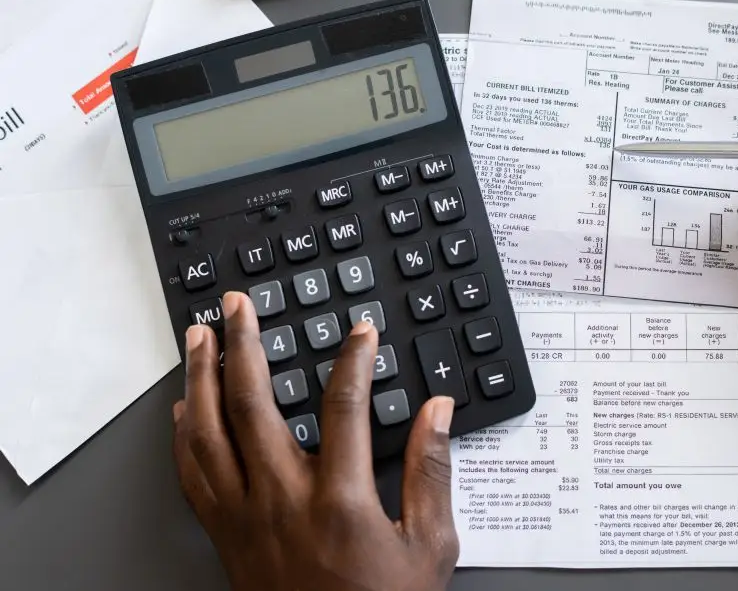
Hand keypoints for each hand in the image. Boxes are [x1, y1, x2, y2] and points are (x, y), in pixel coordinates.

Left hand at [172, 292, 458, 590]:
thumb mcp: (430, 547)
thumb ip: (432, 472)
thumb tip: (437, 413)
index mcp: (340, 501)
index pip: (343, 406)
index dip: (353, 359)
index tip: (360, 332)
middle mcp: (283, 502)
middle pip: (251, 405)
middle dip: (244, 345)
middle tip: (239, 307)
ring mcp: (245, 518)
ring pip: (208, 433)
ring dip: (201, 378)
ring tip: (201, 338)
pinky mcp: (225, 536)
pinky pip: (191, 475)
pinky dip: (183, 435)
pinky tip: (184, 409)